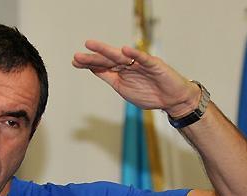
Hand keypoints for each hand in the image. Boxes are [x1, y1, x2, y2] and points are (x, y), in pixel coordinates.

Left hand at [72, 40, 199, 116]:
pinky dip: (135, 54)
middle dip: (92, 57)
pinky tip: (124, 50)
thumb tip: (93, 69)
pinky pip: (143, 59)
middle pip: (108, 59)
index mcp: (120, 72)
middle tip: (77, 56)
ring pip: (121, 56)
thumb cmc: (149, 94)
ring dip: (105, 50)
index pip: (102, 65)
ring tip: (92, 45)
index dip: (89, 63)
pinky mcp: (154, 65)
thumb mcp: (123, 88)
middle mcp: (128, 65)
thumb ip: (109, 78)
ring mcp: (140, 64)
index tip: (75, 61)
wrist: (172, 100)